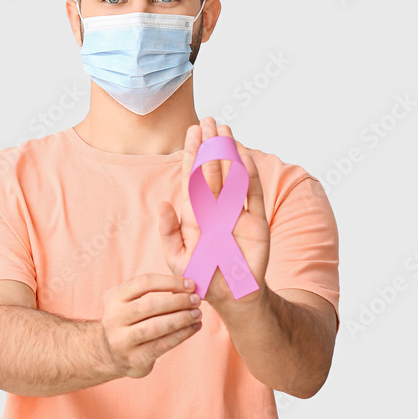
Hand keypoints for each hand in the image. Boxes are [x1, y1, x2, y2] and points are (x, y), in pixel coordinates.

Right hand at [100, 274, 202, 378]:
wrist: (112, 355)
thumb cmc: (131, 322)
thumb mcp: (131, 302)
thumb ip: (152, 292)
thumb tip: (188, 286)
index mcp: (114, 297)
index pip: (144, 282)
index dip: (170, 282)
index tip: (191, 285)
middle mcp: (113, 318)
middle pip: (150, 304)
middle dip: (178, 301)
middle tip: (196, 300)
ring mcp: (121, 340)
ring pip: (156, 326)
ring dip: (181, 318)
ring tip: (197, 314)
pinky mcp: (134, 358)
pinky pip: (162, 345)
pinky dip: (181, 335)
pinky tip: (193, 328)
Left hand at [157, 117, 269, 310]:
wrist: (233, 298)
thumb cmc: (202, 278)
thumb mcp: (178, 258)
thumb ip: (169, 231)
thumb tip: (162, 203)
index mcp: (195, 212)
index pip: (192, 177)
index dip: (191, 154)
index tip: (191, 131)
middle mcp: (215, 207)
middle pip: (212, 169)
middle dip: (209, 145)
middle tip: (208, 120)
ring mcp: (236, 212)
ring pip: (231, 176)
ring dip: (228, 153)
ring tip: (225, 130)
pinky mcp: (255, 222)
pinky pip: (252, 194)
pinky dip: (248, 175)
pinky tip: (244, 156)